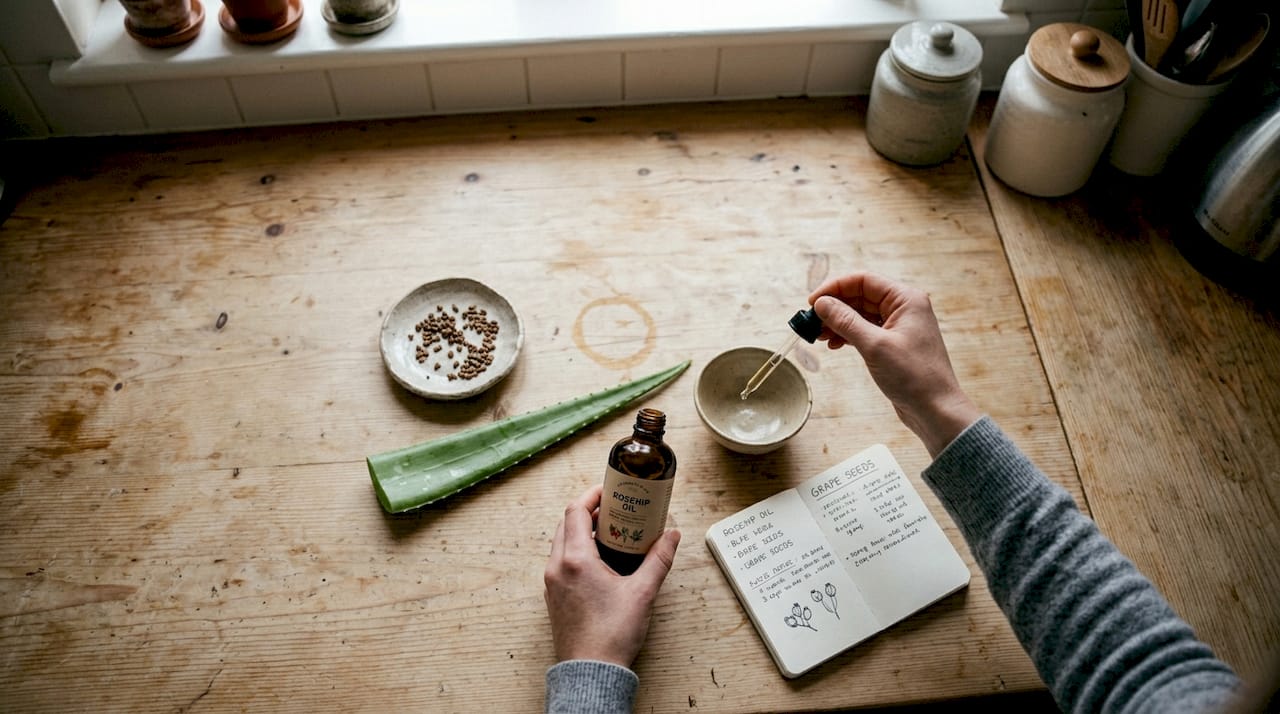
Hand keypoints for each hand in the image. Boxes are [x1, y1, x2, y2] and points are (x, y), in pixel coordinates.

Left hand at [544, 484, 680, 666]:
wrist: (590, 672)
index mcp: (575, 560)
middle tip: (613, 510)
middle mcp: (557, 568)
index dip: (592, 496)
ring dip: (580, 532)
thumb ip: (658, 559)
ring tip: (609, 533)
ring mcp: (552, 583)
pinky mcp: (553, 597)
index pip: (575, 511)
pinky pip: (560, 562)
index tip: (609, 490)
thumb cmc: (612, 635)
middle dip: (588, 512)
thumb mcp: (642, 593)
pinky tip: (599, 561)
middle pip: (566, 523)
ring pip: (561, 543)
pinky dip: (576, 551)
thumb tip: (672, 535)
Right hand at [809, 272, 980, 456]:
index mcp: (906, 299)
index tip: (812, 303)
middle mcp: (904, 308)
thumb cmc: (914, 376)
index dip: (834, 288)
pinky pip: (865, 330)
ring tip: (818, 335)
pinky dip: (848, 335)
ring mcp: (899, 326)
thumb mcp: (874, 346)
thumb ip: (846, 321)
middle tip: (811, 322)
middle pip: (860, 296)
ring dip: (838, 322)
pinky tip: (834, 344)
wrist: (935, 409)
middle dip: (834, 307)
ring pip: (860, 314)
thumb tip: (822, 303)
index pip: (863, 281)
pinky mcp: (893, 344)